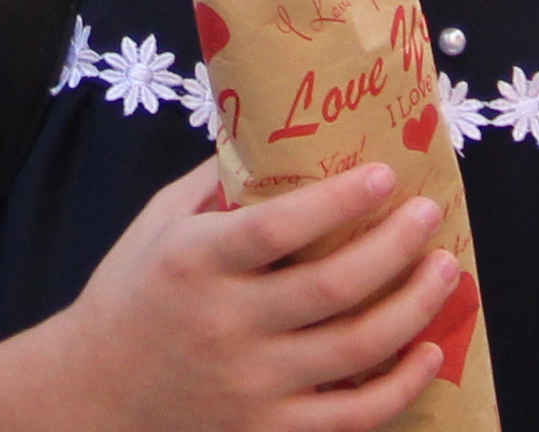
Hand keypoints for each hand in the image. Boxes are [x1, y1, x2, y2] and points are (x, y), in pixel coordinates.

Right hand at [19, 160, 460, 431]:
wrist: (93, 394)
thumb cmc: (132, 295)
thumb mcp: (158, 222)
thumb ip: (217, 182)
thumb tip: (280, 135)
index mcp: (195, 260)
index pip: (277, 227)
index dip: (338, 202)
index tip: (385, 175)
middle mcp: (225, 324)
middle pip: (332, 288)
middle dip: (395, 248)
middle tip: (428, 217)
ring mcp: (251, 385)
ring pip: (354, 350)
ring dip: (413, 308)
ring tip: (445, 271)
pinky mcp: (267, 431)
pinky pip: (352, 416)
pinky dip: (400, 387)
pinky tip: (428, 352)